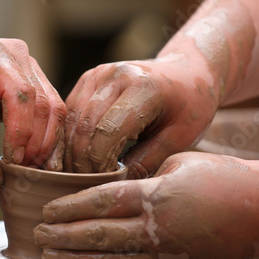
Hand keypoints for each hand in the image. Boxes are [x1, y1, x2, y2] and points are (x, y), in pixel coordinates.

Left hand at [0, 38, 66, 170]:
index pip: (19, 94)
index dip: (21, 131)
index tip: (13, 160)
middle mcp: (18, 56)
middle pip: (43, 103)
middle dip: (37, 142)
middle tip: (25, 170)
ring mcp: (32, 67)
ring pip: (55, 107)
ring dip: (49, 142)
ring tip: (35, 169)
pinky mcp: (39, 80)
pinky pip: (53, 110)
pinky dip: (51, 137)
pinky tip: (44, 160)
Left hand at [34, 152, 258, 258]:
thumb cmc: (223, 177)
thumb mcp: (179, 162)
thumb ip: (145, 175)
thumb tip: (117, 185)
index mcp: (156, 194)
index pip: (103, 200)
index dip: (71, 206)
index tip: (48, 209)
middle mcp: (156, 226)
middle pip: (99, 233)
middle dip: (65, 235)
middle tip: (38, 234)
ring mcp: (164, 250)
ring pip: (111, 258)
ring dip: (77, 257)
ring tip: (51, 255)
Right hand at [64, 54, 218, 176]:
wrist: (186, 73)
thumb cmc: (189, 107)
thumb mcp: (180, 139)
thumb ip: (147, 161)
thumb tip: (111, 183)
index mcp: (143, 87)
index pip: (107, 131)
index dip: (100, 163)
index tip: (105, 183)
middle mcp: (116, 75)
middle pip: (84, 125)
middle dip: (81, 160)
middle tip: (86, 185)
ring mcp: (99, 74)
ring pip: (71, 119)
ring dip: (70, 150)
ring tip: (79, 175)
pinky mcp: (89, 78)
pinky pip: (70, 112)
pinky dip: (68, 136)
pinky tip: (75, 157)